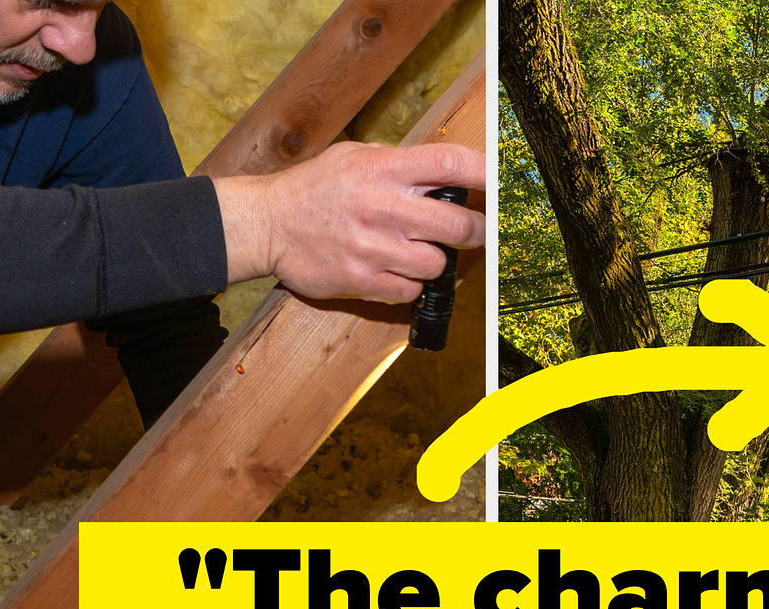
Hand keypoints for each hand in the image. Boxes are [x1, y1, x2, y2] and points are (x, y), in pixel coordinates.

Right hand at [215, 142, 484, 302]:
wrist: (268, 224)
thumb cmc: (314, 189)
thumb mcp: (355, 157)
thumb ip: (399, 164)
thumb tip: (446, 173)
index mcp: (384, 169)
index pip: (451, 163)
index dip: (486, 174)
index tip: (500, 184)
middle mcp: (383, 206)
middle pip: (460, 225)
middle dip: (476, 231)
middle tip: (475, 232)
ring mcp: (374, 247)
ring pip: (438, 264)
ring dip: (436, 261)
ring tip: (417, 252)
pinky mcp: (362, 280)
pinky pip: (411, 290)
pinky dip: (410, 284)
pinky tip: (395, 271)